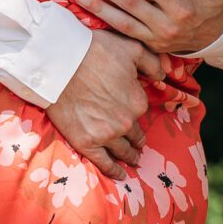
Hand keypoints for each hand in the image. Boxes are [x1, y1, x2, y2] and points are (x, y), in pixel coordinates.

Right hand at [45, 29, 160, 177]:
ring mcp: (106, 136)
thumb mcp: (132, 48)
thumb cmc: (94, 51)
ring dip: (129, 156)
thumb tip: (163, 75)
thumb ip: (152, 62)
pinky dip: (114, 171)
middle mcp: (126, 122)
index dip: (135, 108)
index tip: (131, 110)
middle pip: (135, 135)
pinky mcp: (86, 143)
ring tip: (132, 159)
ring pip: (123, 151)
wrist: (60, 63)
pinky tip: (120, 175)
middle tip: (137, 143)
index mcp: (138, 101)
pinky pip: (105, 163)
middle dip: (136, 138)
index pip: (141, 111)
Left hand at [82, 0, 222, 57]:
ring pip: (123, 23)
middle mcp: (166, 26)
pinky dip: (108, 24)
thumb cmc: (222, 4)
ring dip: (99, 8)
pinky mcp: (152, 47)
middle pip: (129, 4)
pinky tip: (91, 14)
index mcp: (182, 9)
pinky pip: (127, 35)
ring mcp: (158, 40)